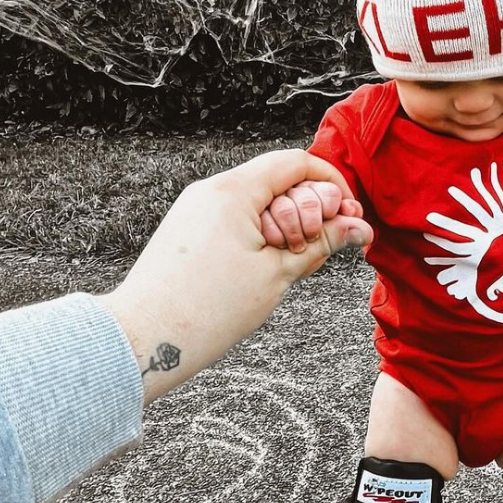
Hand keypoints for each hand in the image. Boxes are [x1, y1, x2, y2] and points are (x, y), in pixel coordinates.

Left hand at [96, 150, 372, 403]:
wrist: (144, 340)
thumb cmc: (206, 310)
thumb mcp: (278, 273)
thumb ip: (322, 242)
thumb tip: (358, 227)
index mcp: (234, 190)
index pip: (296, 162)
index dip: (330, 183)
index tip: (347, 210)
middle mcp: (212, 189)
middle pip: (279, 180)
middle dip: (309, 209)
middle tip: (319, 245)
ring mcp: (196, 208)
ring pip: (259, 201)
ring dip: (286, 225)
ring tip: (288, 264)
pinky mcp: (189, 229)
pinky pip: (237, 218)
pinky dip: (261, 235)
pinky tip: (266, 267)